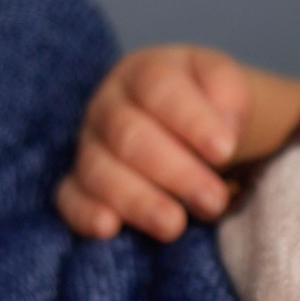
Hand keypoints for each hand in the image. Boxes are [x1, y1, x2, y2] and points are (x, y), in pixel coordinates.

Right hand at [56, 44, 253, 240]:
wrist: (197, 125)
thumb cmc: (212, 105)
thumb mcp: (229, 88)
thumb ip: (229, 97)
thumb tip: (222, 135)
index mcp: (145, 72)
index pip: (159, 89)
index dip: (191, 121)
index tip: (225, 150)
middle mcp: (109, 105)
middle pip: (128, 135)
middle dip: (174, 172)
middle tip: (214, 200)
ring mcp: (90, 144)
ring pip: (99, 170)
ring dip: (138, 201)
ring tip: (175, 225)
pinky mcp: (80, 182)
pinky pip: (70, 197)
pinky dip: (84, 213)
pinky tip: (108, 228)